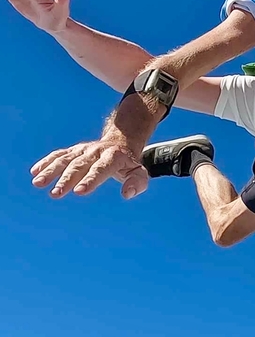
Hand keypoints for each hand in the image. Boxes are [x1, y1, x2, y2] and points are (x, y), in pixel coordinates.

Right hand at [31, 140, 148, 199]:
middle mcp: (95, 151)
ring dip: (51, 171)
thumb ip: (137, 183)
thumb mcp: (138, 172)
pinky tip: (35, 172)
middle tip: (56, 194)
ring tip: (38, 183)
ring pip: (65, 159)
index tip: (79, 192)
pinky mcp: (73, 150)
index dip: (90, 180)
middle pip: (79, 165)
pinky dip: (46, 162)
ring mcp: (82, 150)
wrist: (120, 142)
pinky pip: (58, 155)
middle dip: (67, 179)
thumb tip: (126, 194)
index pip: (101, 169)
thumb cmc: (128, 164)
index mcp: (113, 157)